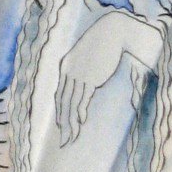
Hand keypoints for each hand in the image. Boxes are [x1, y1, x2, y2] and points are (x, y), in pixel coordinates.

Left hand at [55, 11, 164, 145]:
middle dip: (64, 123)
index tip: (62, 125)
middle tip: (64, 140)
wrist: (112, 31)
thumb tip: (85, 87)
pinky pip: (82, 97)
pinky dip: (80, 111)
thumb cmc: (102, 43)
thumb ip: (82, 71)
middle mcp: (68, 72)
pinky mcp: (90, 76)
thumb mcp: (86, 57)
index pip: (59, 95)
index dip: (60, 112)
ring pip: (71, 103)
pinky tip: (81, 122)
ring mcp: (78, 74)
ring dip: (71, 122)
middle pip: (63, 102)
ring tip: (72, 137)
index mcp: (65, 67)